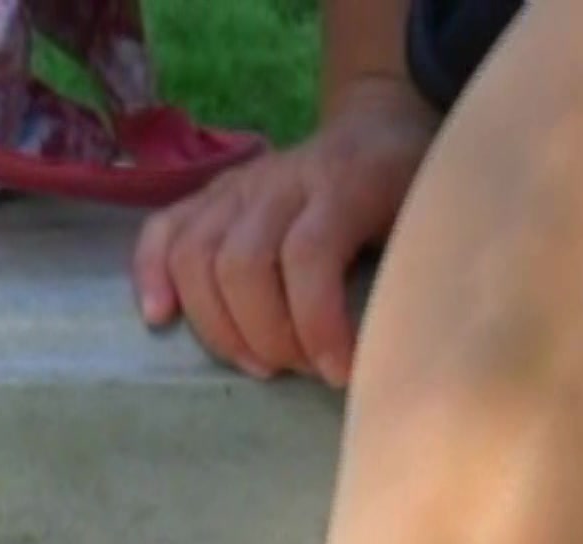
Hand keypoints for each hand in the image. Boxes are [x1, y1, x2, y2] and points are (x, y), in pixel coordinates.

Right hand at [133, 78, 437, 387]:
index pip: (307, 255)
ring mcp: (237, 186)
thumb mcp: (431, 223)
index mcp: (343, 184)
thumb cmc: (409, 192)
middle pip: (241, 262)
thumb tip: (398, 351)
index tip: (340, 372)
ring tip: (260, 364)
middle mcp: (280, 180)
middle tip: (302, 370)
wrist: (377, 130)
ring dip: (221, 326)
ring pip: (196, 255)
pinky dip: (151, 275)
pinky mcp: (209, 197)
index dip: (317, 324)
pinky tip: (161, 318)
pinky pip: (162, 231)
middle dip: (267, 336)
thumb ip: (412, 273)